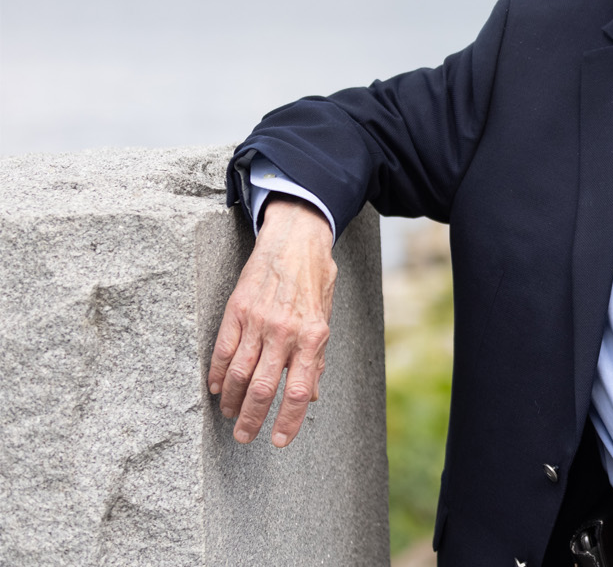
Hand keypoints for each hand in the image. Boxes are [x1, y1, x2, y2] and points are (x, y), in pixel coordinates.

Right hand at [208, 194, 337, 446]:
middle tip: (244, 437)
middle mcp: (285, 332)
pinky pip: (223, 351)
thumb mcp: (327, 318)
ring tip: (230, 416)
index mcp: (313, 336)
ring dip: (233, 401)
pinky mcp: (236, 311)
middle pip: (264, 388)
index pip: (300, 390)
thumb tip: (314, 395)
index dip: (289, 420)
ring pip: (239, 373)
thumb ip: (318, 358)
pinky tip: (217, 389)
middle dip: (252, 419)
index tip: (278, 441)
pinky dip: (218, 374)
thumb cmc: (315, 281)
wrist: (295, 240)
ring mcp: (258, 321)